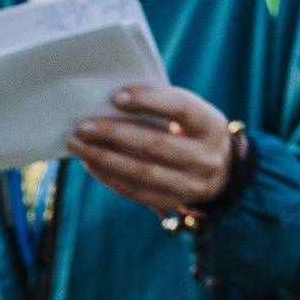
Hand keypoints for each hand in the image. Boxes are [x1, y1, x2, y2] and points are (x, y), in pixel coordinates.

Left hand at [67, 79, 233, 216]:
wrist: (221, 172)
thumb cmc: (192, 131)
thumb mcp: (191, 114)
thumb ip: (161, 105)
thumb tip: (109, 104)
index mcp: (211, 126)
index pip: (180, 108)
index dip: (148, 100)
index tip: (115, 97)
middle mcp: (206, 158)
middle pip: (155, 144)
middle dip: (114, 133)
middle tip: (83, 125)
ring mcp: (191, 185)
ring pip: (142, 172)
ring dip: (104, 158)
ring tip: (78, 145)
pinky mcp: (173, 202)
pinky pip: (136, 192)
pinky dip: (109, 176)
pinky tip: (90, 162)